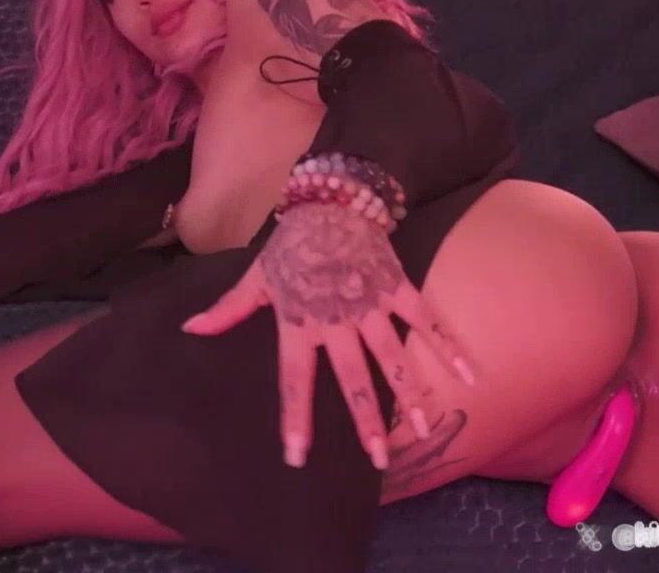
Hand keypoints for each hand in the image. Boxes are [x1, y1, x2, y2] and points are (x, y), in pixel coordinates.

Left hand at [181, 203, 473, 469]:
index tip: (297, 456)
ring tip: (423, 428)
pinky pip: (425, 320)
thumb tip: (190, 329)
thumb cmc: (291, 244)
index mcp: (298, 322)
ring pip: (391, 357)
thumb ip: (227, 310)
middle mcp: (335, 320)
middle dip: (365, 420)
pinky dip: (447, 345)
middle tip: (377, 459)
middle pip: (351, 378)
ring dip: (409, 393)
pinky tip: (468, 374)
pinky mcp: (396, 287)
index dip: (295, 418)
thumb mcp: (255, 277)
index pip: (294, 379)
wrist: (329, 200)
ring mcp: (369, 304)